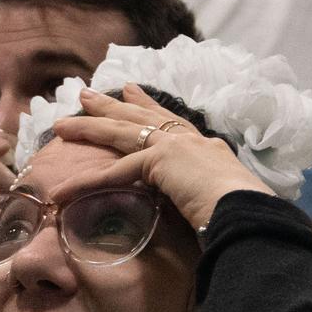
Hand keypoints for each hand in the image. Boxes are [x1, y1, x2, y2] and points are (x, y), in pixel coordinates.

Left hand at [48, 85, 271, 232]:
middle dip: (113, 105)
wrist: (251, 213)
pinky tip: (62, 192)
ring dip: (89, 129)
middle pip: (144, 116)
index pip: (174, 122)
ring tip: (61, 126)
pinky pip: (114, 172)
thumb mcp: (225, 203)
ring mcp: (176, 146)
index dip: (150, 105)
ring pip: (123, 133)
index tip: (132, 92)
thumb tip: (208, 220)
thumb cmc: (246, 216)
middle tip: (87, 94)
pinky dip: (87, 183)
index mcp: (208, 150)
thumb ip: (211, 202)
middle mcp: (192, 141)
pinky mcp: (160, 161)